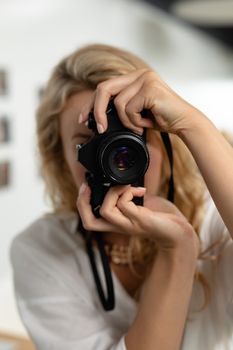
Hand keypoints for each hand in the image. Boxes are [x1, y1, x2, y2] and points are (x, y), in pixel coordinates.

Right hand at [77, 183, 198, 254]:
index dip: (82, 206)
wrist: (180, 231)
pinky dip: (129, 191)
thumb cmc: (162, 217)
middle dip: (83, 202)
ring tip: (126, 186)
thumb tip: (122, 181)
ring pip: (106, 211)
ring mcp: (130, 225)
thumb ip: (129, 196)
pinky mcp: (141, 221)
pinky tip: (141, 190)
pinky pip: (125, 205)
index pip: (90, 222)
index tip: (86, 187)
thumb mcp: (140, 204)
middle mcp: (120, 227)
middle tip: (88, 186)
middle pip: (89, 223)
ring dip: (113, 192)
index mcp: (117, 223)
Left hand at [79, 69, 201, 134]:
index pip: (105, 86)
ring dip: (127, 121)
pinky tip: (147, 123)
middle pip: (104, 88)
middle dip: (97, 111)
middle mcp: (139, 74)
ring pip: (119, 103)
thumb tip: (99, 117)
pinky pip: (129, 109)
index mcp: (135, 77)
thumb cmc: (162, 118)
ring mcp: (145, 78)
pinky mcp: (150, 88)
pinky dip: (135, 122)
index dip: (91, 103)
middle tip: (98, 129)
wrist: (185, 122)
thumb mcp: (137, 112)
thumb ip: (121, 108)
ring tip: (140, 126)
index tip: (83, 118)